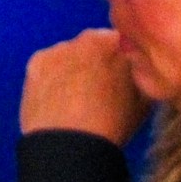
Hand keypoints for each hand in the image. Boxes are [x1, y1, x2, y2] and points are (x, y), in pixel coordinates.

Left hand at [22, 28, 147, 142]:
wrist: (70, 143)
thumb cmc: (113, 124)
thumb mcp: (144, 102)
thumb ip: (142, 77)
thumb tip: (138, 72)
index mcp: (119, 44)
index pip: (124, 43)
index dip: (123, 60)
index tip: (121, 77)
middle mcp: (89, 38)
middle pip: (95, 46)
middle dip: (97, 62)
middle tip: (98, 90)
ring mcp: (60, 47)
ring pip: (69, 54)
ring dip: (73, 68)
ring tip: (74, 99)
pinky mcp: (36, 60)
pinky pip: (48, 65)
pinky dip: (51, 77)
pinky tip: (54, 99)